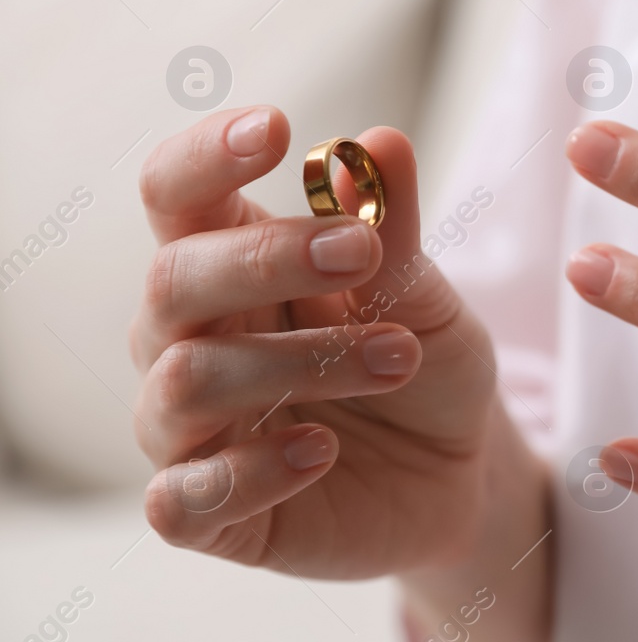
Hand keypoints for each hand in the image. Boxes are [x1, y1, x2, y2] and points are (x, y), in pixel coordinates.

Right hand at [131, 111, 498, 578]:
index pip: (176, 196)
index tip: (276, 127)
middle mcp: (188, 341)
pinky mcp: (211, 514)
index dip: (205, 157)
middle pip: (171, 280)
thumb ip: (394, 233)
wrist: (461, 472)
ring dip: (299, 362)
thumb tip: (380, 141)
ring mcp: (188, 431)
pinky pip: (183, 498)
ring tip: (400, 357)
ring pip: (185, 381)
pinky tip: (322, 448)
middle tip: (360, 253)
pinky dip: (253, 469)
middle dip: (265, 260)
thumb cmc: (427, 367)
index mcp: (231, 266)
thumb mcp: (428, 299)